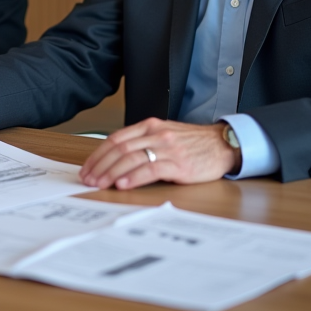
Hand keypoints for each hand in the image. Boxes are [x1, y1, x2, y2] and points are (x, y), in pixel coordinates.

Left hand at [79, 118, 238, 189]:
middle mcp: (156, 134)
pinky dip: (133, 177)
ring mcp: (168, 148)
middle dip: (100, 165)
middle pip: (120, 149)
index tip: (87, 168)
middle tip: (88, 179)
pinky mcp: (179, 164)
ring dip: (112, 173)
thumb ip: (143, 142)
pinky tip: (122, 184)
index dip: (98, 154)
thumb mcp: (164, 136)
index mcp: (149, 126)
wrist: (222, 145)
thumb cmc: (192, 144)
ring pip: (131, 158)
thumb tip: (115, 159)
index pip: (116, 139)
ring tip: (100, 184)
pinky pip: (151, 169)